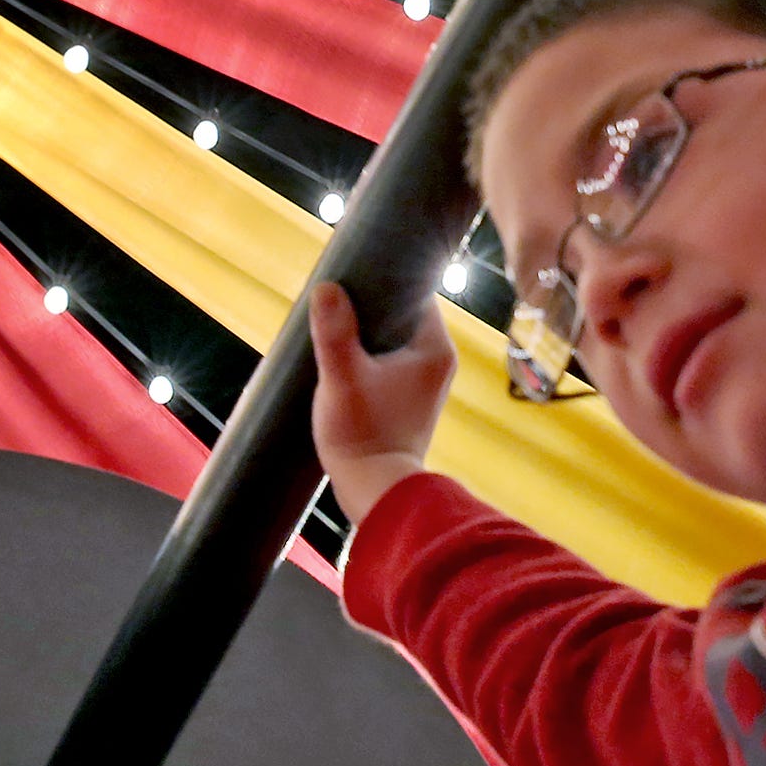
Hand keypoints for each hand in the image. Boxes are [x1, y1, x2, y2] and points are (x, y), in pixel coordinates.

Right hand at [306, 282, 456, 523]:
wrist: (374, 490)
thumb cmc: (363, 435)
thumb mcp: (342, 379)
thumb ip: (334, 333)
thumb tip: (326, 287)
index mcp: (435, 348)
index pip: (416, 293)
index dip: (385, 280)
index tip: (354, 274)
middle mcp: (438, 360)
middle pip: (404, 313)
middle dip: (371, 306)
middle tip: (336, 299)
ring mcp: (425, 381)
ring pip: (394, 338)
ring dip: (367, 332)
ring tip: (334, 325)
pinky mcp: (409, 397)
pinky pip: (389, 360)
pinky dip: (369, 354)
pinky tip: (342, 356)